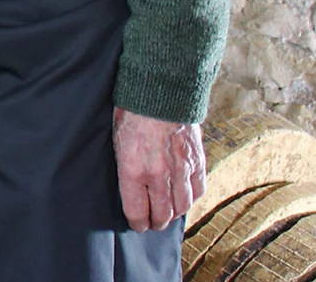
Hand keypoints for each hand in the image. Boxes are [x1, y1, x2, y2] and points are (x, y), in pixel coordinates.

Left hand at [114, 107, 205, 231]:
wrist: (160, 89)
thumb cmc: (131, 112)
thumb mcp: (116, 141)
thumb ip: (125, 167)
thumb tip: (130, 187)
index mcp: (133, 169)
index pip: (137, 211)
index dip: (137, 223)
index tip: (137, 225)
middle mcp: (159, 174)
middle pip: (162, 214)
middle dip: (156, 222)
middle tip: (152, 223)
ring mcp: (181, 168)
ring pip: (182, 206)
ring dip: (174, 214)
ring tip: (167, 213)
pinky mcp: (197, 160)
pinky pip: (199, 189)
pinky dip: (192, 198)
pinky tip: (185, 198)